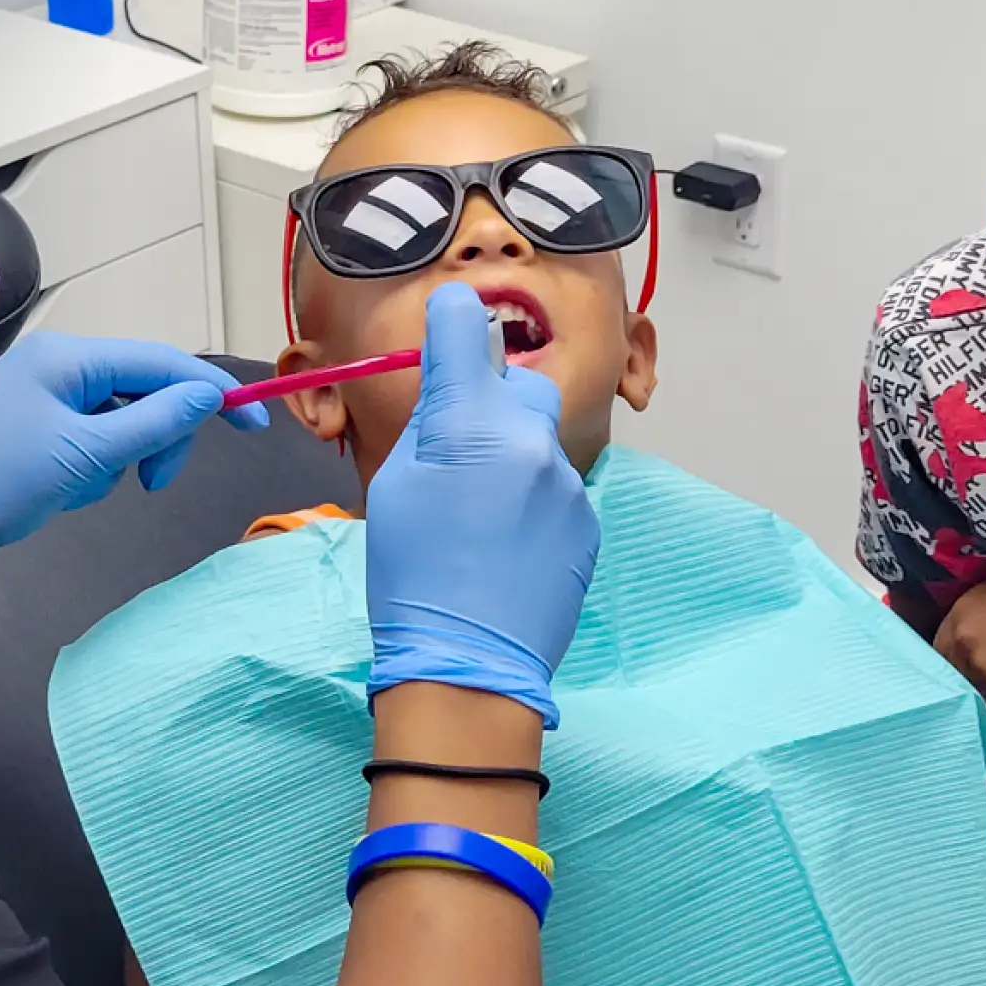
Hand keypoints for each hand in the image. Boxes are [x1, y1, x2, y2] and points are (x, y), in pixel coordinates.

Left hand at [0, 332, 266, 577]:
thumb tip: (207, 396)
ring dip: (117, 459)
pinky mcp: (35, 421)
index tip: (253, 425)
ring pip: (121, 420)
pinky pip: (90, 437)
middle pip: (146, 391)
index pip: (163, 363)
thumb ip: (153, 424)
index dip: (212, 393)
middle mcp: (61, 364)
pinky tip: (60, 489)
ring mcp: (46, 392)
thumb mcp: (86, 457)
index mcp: (72, 359)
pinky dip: (90, 467)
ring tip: (78, 488)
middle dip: (156, 438)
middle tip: (151, 485)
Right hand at [360, 283, 596, 726]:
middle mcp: (533, 441)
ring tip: (478, 518)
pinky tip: (505, 547)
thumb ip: (431, 424)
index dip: (452, 321)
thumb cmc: (410, 574)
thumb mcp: (397, 486)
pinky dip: (531, 502)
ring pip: (538, 441)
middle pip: (520, 384)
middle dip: (493, 400)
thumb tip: (451, 389)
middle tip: (457, 449)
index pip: (465, 329)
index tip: (447, 324)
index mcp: (472, 425)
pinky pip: (555, 489)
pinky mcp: (587, 523)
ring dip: (511, 457)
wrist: (467, 663)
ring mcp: (569, 485)